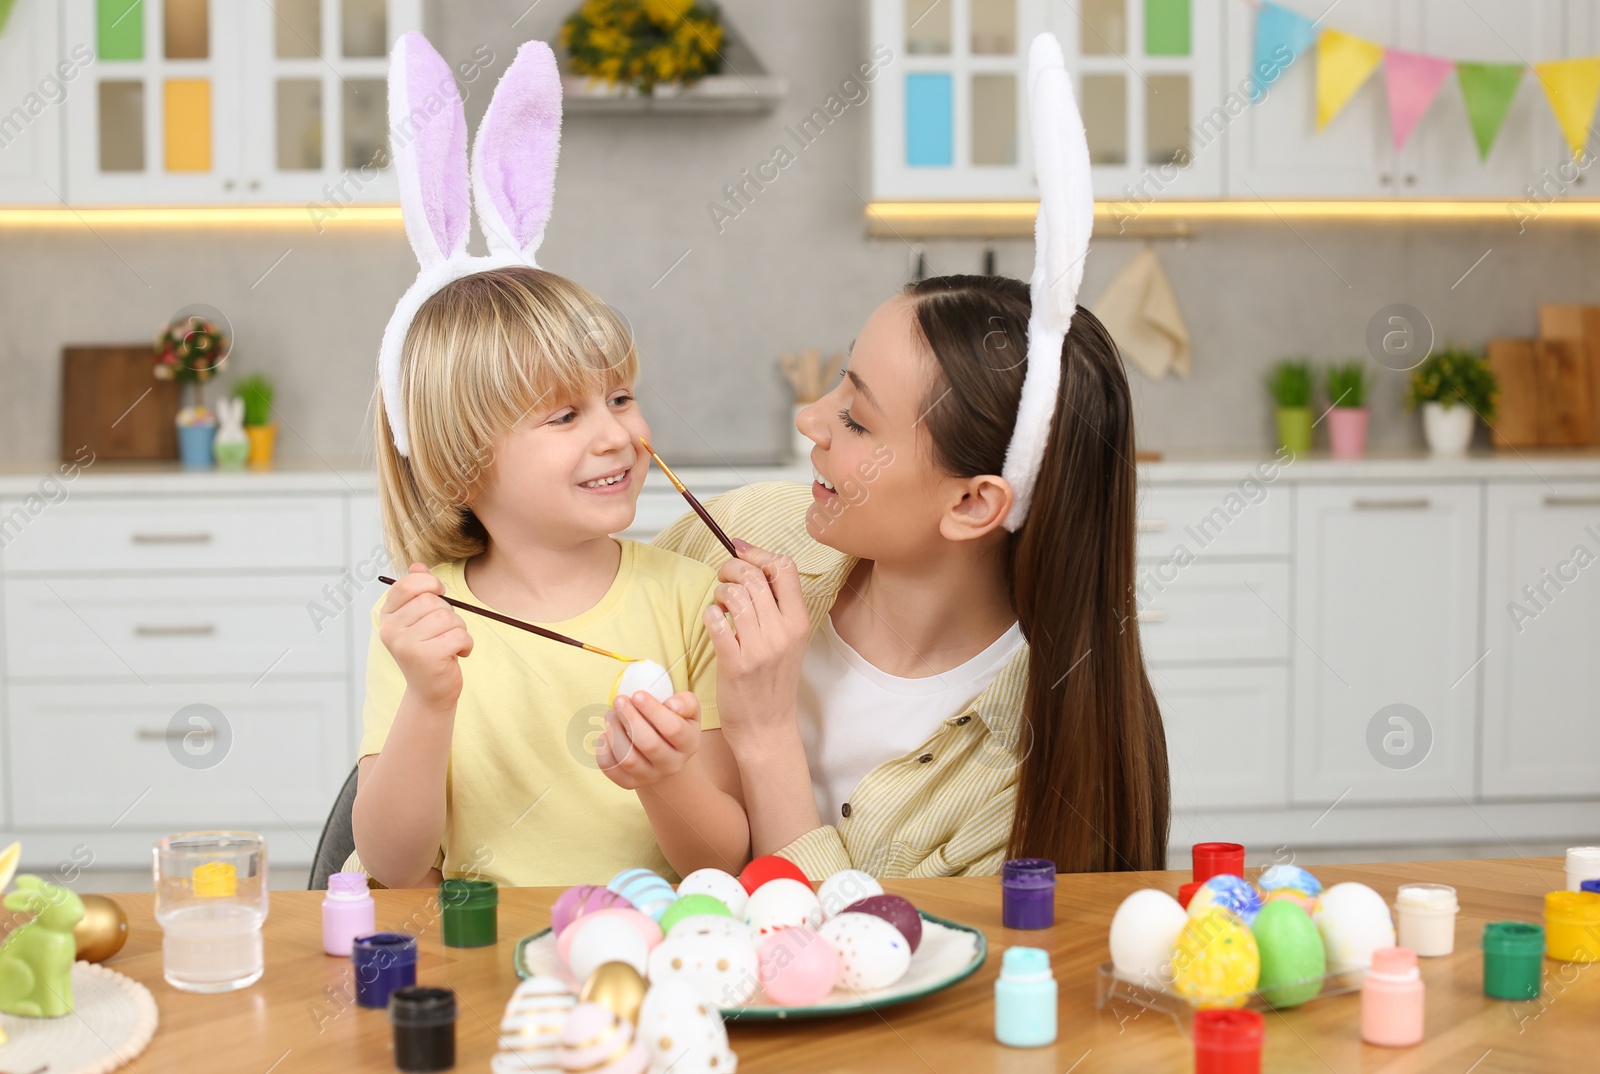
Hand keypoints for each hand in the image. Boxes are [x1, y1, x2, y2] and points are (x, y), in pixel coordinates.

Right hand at [378, 562, 473, 709]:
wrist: (431, 691)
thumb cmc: (430, 650)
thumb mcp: (420, 620)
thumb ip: (418, 591)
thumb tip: (418, 566)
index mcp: (388, 616)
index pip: (408, 585)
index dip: (430, 584)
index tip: (439, 594)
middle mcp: (391, 630)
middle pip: (432, 601)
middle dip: (448, 613)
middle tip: (445, 632)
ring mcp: (406, 645)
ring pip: (447, 617)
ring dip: (459, 630)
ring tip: (450, 644)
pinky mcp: (425, 658)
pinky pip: (458, 635)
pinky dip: (466, 644)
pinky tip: (458, 655)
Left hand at [597, 690, 701, 788]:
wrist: (665, 753)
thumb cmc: (675, 723)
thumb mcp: (688, 711)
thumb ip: (686, 703)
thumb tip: (671, 704)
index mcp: (689, 744)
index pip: (673, 729)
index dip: (653, 710)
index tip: (638, 695)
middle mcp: (672, 765)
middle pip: (650, 745)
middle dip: (630, 719)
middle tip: (620, 700)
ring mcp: (650, 776)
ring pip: (628, 759)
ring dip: (615, 733)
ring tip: (611, 714)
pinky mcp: (630, 783)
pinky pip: (613, 770)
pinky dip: (604, 751)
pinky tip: (605, 734)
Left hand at [702, 540, 809, 755]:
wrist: (767, 727)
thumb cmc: (774, 681)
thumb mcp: (788, 641)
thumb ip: (776, 607)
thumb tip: (753, 563)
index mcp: (799, 622)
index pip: (785, 568)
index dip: (759, 553)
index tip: (741, 551)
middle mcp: (783, 632)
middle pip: (754, 576)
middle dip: (731, 568)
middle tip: (723, 578)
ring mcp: (760, 648)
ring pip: (734, 595)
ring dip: (719, 592)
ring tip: (719, 604)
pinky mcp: (735, 663)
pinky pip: (716, 621)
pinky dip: (710, 614)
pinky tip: (713, 621)